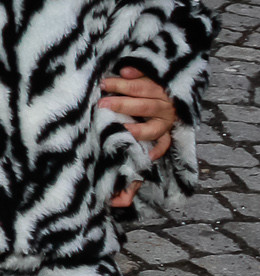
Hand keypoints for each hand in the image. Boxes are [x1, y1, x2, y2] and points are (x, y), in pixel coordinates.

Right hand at [101, 67, 173, 211]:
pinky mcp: (158, 77)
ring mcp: (163, 94)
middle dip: (124, 107)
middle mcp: (166, 114)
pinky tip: (123, 69)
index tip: (124, 136)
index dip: (141, 137)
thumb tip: (118, 205)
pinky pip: (147, 73)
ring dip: (124, 88)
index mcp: (163, 133)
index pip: (158, 140)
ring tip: (104, 85)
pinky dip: (135, 72)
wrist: (172, 93)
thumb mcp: (142, 152)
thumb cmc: (144, 131)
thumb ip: (131, 176)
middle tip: (103, 105)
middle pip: (147, 110)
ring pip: (145, 90)